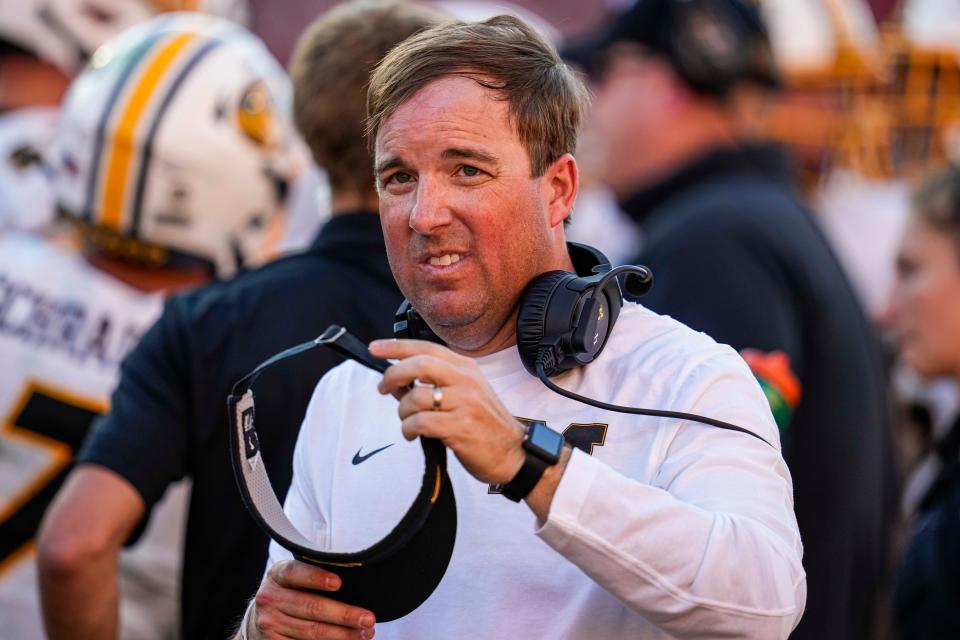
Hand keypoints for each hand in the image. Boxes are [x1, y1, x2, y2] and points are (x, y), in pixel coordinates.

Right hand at [250, 560, 375, 639]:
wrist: (260, 617)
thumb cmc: (290, 592)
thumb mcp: (294, 578)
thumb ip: (315, 577)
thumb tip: (357, 585)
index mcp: (278, 575)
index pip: (296, 573)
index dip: (317, 578)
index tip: (339, 583)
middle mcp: (270, 598)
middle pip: (311, 607)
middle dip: (344, 614)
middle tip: (368, 619)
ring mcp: (269, 623)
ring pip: (312, 631)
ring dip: (342, 634)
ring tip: (365, 633)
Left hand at [370, 339, 525, 484]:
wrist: (514, 453)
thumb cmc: (486, 425)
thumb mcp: (466, 395)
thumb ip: (435, 384)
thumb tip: (397, 382)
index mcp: (467, 369)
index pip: (426, 348)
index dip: (396, 347)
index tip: (375, 348)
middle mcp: (466, 381)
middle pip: (419, 364)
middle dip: (393, 375)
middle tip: (384, 388)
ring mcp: (464, 404)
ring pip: (415, 397)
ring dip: (403, 411)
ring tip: (408, 422)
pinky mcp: (459, 427)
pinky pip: (419, 423)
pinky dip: (408, 429)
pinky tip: (413, 434)